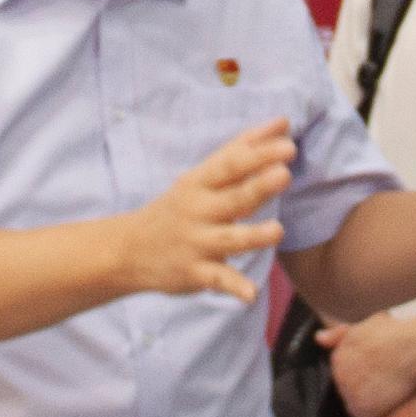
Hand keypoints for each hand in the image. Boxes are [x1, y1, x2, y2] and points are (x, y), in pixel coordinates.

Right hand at [123, 123, 292, 302]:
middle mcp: (198, 210)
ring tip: (277, 230)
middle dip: (258, 186)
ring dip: (253, 235)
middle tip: (284, 173)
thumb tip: (283, 122)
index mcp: (200, 183)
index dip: (258, 153)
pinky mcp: (194, 273)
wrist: (128, 250)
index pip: (230, 163)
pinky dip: (233, 287)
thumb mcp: (200, 176)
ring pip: (229, 238)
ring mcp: (196, 243)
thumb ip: (241, 150)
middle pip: (232, 197)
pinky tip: (250, 294)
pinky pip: (217, 280)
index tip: (287, 140)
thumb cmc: (179, 207)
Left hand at [324, 308, 415, 416]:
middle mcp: (339, 377)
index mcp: (337, 357)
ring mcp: (350, 394)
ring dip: (371, 403)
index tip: (378, 371)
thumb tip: (318, 338)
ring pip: (357, 406)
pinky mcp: (363, 410)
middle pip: (349, 391)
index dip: (363, 374)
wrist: (411, 348)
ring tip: (391, 392)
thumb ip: (340, 334)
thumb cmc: (394, 334)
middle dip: (365, 389)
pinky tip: (391, 404)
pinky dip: (378, 416)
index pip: (345, 374)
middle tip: (386, 381)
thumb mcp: (366, 325)